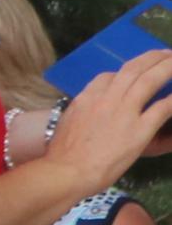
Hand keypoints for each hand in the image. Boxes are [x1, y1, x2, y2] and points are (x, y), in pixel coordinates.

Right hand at [49, 49, 171, 193]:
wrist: (67, 171)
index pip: (108, 77)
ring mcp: (124, 112)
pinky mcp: (139, 130)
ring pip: (149, 81)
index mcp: (87, 98)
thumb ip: (81, 113)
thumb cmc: (62, 154)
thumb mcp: (67, 124)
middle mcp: (106, 99)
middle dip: (152, 58)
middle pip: (132, 69)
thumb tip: (87, 115)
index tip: (134, 74)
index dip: (125, 73)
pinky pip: (162, 108)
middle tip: (166, 54)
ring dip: (166, 68)